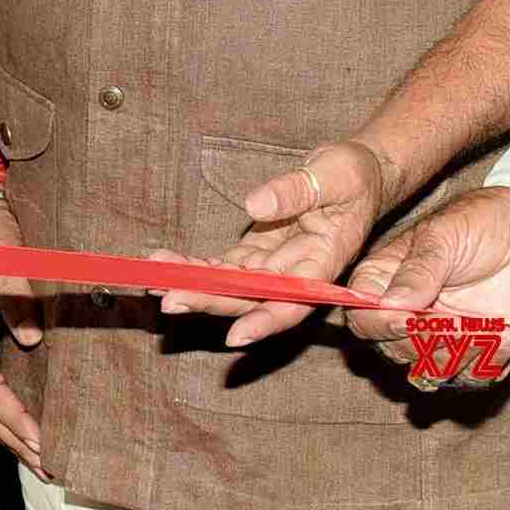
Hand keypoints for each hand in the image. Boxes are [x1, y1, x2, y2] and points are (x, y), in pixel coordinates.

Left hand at [155, 139, 389, 346]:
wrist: (356, 172)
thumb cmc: (352, 175)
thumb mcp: (333, 175)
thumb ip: (296, 191)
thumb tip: (254, 206)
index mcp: (323, 262)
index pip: (294, 301)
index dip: (265, 321)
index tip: (234, 336)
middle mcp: (296, 272)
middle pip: (251, 297)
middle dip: (210, 300)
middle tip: (169, 299)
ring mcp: (275, 264)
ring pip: (231, 284)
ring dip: (194, 284)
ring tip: (153, 279)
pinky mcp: (258, 250)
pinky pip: (225, 264)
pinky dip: (197, 265)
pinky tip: (167, 263)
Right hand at [343, 186, 509, 385]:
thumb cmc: (481, 221)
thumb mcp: (443, 235)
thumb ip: (418, 271)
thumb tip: (388, 305)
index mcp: (387, 281)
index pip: (363, 318)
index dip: (379, 325)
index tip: (409, 319)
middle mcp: (410, 314)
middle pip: (395, 351)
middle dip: (425, 343)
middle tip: (456, 321)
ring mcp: (445, 336)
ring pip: (432, 373)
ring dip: (459, 356)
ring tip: (488, 328)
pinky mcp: (481, 352)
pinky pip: (473, 378)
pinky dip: (488, 364)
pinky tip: (508, 335)